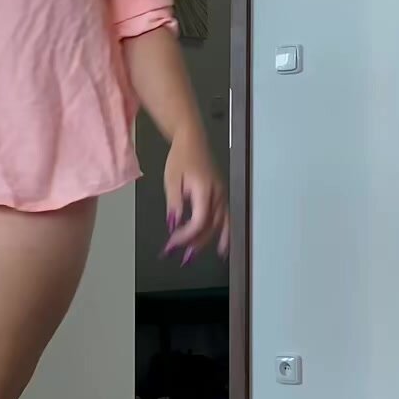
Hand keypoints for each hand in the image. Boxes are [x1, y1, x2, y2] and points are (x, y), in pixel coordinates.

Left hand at [161, 132, 228, 262]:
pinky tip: (222, 247)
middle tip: (179, 254)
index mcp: (205, 190)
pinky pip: (226, 219)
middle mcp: (217, 195)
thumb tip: (174, 224)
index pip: (199, 221)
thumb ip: (174, 203)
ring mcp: (222, 196)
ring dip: (207, 242)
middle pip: (209, 226)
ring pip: (219, 225)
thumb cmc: (181, 157)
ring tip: (195, 257)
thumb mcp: (172, 179)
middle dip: (194, 242)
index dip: (187, 235)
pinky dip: (224, 234)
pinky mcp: (222, 196)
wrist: (192, 140)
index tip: (172, 242)